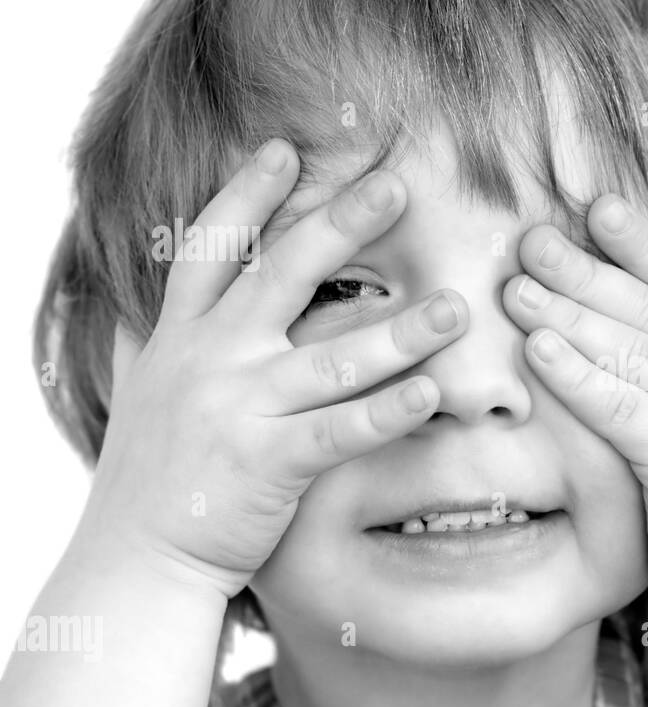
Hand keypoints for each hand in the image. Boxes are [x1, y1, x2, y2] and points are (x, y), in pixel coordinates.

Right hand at [81, 140, 467, 597]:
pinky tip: (433, 393)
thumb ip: (142, 341)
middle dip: (339, 225)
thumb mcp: (139, 390)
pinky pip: (341, 430)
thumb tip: (132, 303)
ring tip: (457, 307)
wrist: (135, 558)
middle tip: (397, 185)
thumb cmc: (150, 473)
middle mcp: (209, 359)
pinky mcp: (268, 463)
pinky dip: (388, 411)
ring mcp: (240, 409)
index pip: (209, 246)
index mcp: (179, 335)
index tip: (285, 149)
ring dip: (400, 329)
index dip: (246, 194)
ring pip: (332, 357)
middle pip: (279, 275)